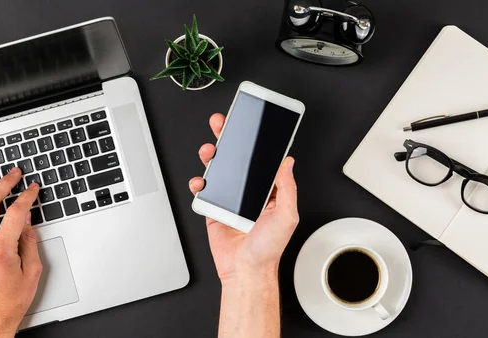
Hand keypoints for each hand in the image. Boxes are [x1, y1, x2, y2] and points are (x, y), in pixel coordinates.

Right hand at [189, 113, 299, 282]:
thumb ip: (288, 188)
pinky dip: (199, 183)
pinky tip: (201, 182)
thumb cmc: (268, 249)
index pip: (262, 160)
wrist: (245, 270)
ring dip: (212, 157)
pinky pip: (204, 191)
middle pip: (238, 159)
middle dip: (229, 139)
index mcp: (269, 191)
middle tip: (223, 125)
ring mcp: (230, 199)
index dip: (255, 143)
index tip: (251, 127)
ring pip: (219, 170)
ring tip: (210, 151)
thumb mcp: (287, 216)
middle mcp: (249, 192)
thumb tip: (288, 163)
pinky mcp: (214, 208)